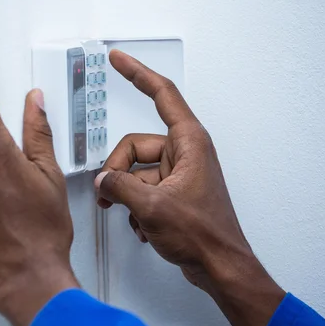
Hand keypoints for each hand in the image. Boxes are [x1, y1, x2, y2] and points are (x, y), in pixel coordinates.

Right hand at [95, 50, 284, 325]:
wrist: (220, 266)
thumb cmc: (204, 235)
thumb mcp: (151, 207)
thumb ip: (119, 187)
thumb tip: (104, 179)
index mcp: (189, 143)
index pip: (161, 94)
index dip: (137, 74)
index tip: (118, 59)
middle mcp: (185, 154)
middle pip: (135, 146)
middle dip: (117, 170)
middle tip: (107, 193)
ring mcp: (179, 174)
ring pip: (136, 171)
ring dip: (126, 194)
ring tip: (131, 216)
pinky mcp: (175, 192)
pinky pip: (143, 188)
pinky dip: (137, 206)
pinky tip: (145, 226)